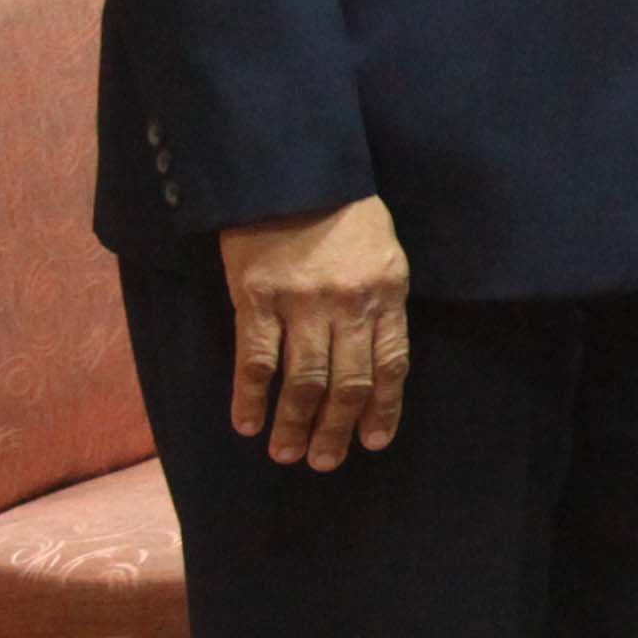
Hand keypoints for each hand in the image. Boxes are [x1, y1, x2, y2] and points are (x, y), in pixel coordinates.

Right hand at [221, 196, 408, 470]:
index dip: (383, 409)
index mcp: (387, 292)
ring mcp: (301, 304)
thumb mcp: (384, 253)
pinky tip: (245, 423)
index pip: (391, 365)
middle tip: (326, 462)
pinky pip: (255, 361)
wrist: (291, 174)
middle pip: (347, 383)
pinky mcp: (255, 300)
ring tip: (288, 454)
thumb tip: (375, 359)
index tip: (373, 442)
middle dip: (337, 429)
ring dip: (295, 424)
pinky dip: (249, 397)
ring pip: (302, 381)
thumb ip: (381, 303)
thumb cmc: (343, 214)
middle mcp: (348, 304)